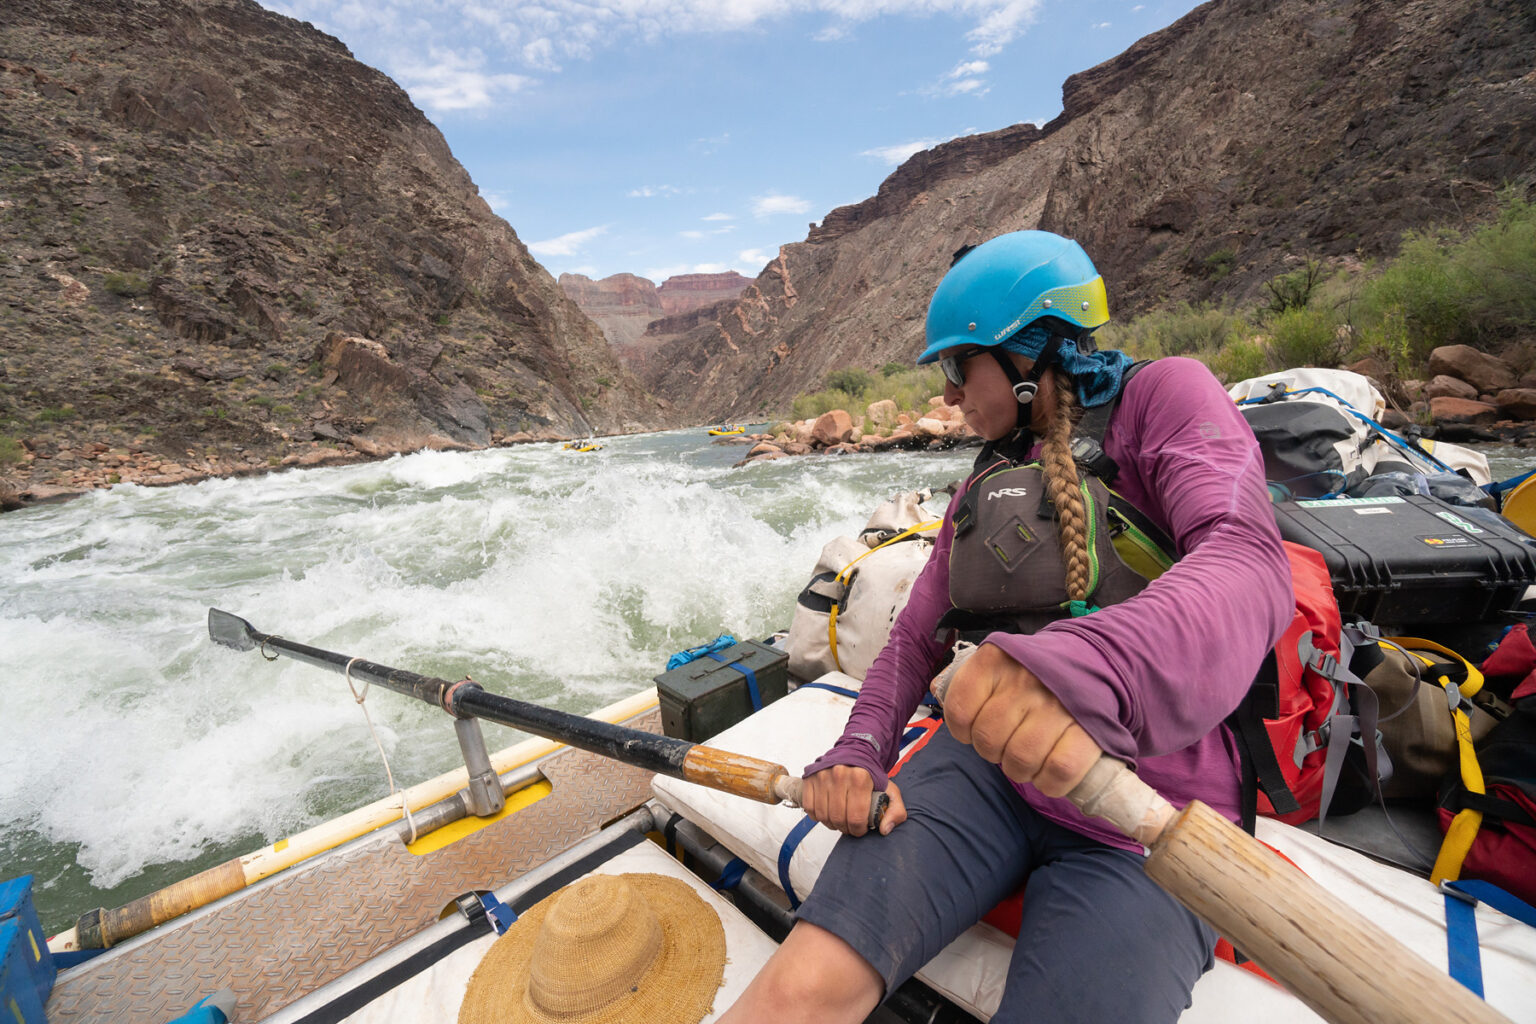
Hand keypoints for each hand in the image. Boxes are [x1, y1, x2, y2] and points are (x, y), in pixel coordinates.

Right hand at [800, 765, 906, 836]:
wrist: (854, 752)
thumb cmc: (871, 774)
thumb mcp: (891, 790)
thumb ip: (896, 811)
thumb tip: (884, 830)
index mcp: (860, 777)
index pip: (856, 817)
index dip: (859, 830)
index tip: (861, 828)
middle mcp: (839, 775)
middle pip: (838, 818)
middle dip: (846, 829)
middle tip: (851, 827)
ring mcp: (822, 776)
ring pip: (823, 815)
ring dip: (832, 824)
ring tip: (840, 820)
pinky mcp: (810, 779)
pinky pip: (810, 808)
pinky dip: (818, 816)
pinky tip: (828, 812)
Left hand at [941, 643, 1101, 796]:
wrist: (1093, 662)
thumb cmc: (1033, 674)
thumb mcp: (997, 664)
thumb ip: (967, 683)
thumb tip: (938, 692)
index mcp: (994, 660)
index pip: (959, 711)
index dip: (962, 731)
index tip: (974, 731)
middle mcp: (1025, 679)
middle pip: (988, 740)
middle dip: (993, 752)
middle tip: (1007, 746)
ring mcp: (1057, 705)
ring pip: (1019, 760)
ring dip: (1020, 771)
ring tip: (1028, 759)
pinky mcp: (1087, 731)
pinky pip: (1057, 772)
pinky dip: (1049, 783)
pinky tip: (1049, 773)